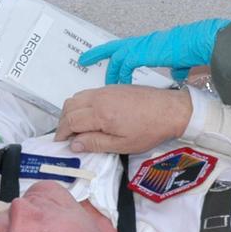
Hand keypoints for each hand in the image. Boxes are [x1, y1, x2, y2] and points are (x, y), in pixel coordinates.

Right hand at [55, 85, 191, 153]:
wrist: (170, 110)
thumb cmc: (149, 130)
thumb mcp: (122, 144)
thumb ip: (95, 143)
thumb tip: (74, 144)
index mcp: (100, 113)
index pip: (70, 121)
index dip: (61, 134)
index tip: (60, 144)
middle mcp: (98, 98)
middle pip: (69, 106)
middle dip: (63, 122)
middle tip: (67, 137)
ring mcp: (105, 90)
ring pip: (76, 97)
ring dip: (71, 112)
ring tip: (77, 128)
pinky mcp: (112, 87)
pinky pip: (88, 93)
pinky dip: (81, 104)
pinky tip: (90, 117)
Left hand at [78, 18, 227, 84]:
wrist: (200, 42)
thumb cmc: (193, 49)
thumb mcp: (181, 61)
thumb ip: (175, 67)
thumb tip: (177, 74)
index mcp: (148, 44)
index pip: (124, 47)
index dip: (110, 51)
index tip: (100, 57)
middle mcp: (142, 42)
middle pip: (114, 47)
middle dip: (99, 53)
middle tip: (84, 60)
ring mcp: (142, 45)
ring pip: (117, 56)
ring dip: (111, 70)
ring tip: (105, 83)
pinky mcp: (144, 51)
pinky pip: (126, 62)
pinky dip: (122, 73)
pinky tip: (120, 83)